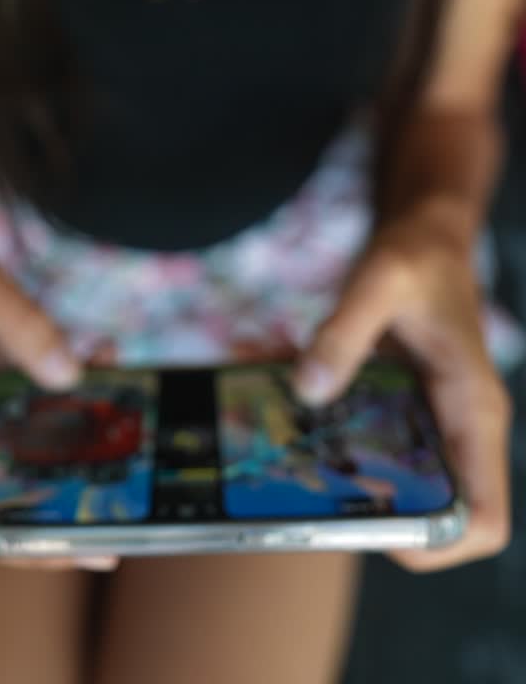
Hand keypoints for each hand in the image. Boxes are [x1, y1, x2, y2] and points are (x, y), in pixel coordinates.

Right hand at [0, 246, 118, 605]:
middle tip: (92, 550)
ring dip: (68, 512)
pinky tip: (115, 377)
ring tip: (126, 520)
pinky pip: (47, 451)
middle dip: (27, 549)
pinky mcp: (9, 428)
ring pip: (15, 501)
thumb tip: (70, 375)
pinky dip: (87, 434)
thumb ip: (18, 317)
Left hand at [291, 205, 512, 569]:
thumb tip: (308, 389)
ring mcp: (435, 422)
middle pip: (436, 515)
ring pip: (399, 483)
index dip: (441, 544)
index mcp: (472, 410)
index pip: (485, 519)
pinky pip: (375, 442)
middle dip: (376, 513)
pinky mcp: (407, 410)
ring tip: (291, 451)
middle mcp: (460, 427)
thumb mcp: (377, 280)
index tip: (378, 526)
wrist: (426, 233)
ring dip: (346, 475)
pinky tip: (290, 399)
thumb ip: (343, 334)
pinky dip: (333, 431)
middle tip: (316, 491)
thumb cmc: (417, 254)